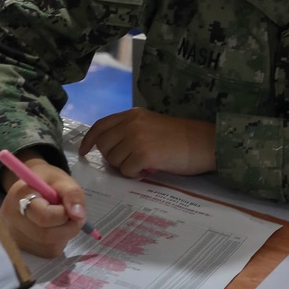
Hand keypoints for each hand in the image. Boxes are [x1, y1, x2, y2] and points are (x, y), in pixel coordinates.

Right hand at [0, 155, 86, 258]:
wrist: (32, 188)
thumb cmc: (47, 183)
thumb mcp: (63, 181)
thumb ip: (72, 195)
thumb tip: (78, 215)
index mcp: (18, 195)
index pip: (42, 216)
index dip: (62, 215)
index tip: (68, 207)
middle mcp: (10, 218)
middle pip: (44, 235)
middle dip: (67, 228)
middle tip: (74, 217)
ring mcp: (13, 235)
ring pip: (47, 245)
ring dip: (64, 235)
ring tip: (62, 220)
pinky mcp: (20, 247)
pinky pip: (46, 251)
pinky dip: (58, 242)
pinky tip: (55, 229)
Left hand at [79, 108, 215, 178]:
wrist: (205, 143)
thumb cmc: (181, 137)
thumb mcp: (151, 124)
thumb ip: (130, 130)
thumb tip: (110, 148)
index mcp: (132, 114)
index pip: (101, 125)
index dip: (89, 139)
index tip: (84, 151)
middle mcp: (131, 123)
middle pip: (104, 145)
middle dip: (112, 158)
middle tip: (129, 162)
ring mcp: (136, 138)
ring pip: (114, 160)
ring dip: (125, 167)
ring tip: (144, 164)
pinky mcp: (144, 155)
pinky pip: (126, 171)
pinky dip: (135, 174)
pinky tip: (149, 169)